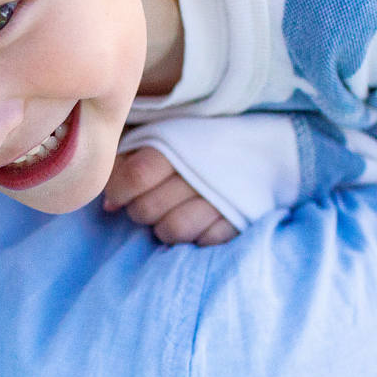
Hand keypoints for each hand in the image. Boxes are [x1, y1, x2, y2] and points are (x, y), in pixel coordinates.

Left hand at [103, 147, 237, 245]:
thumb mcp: (164, 135)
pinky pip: (203, 241)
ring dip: (165, 227)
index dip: (119, 191)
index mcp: (178, 144)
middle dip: (140, 210)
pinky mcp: (238, 220)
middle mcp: (199, 171)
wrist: (266, 146)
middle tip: (151, 201)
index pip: (135, 176)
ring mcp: (220, 198)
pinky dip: (196, 236)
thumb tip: (110, 205)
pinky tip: (199, 221)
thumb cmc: (200, 141)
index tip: (118, 196)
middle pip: (147, 209)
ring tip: (173, 213)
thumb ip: (129, 160)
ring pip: (172, 230)